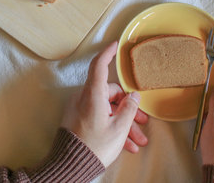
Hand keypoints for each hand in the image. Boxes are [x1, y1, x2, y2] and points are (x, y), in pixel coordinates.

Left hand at [61, 41, 148, 166]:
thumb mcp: (119, 129)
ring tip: (137, 141)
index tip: (115, 45)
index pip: (99, 66)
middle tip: (143, 122)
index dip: (107, 53)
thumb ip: (129, 109)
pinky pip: (100, 117)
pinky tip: (126, 145)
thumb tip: (134, 97)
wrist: (71, 167)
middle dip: (128, 108)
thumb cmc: (95, 146)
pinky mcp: (79, 120)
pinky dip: (113, 127)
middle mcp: (85, 99)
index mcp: (92, 95)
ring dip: (124, 122)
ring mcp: (81, 109)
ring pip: (108, 109)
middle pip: (110, 94)